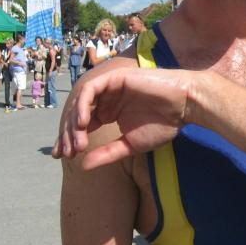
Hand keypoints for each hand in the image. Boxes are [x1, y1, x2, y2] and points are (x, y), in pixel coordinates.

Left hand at [52, 63, 191, 169]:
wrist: (182, 106)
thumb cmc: (163, 125)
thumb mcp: (130, 146)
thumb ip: (107, 154)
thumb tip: (82, 166)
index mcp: (108, 113)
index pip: (82, 125)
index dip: (69, 139)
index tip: (62, 157)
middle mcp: (105, 100)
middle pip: (77, 115)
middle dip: (68, 134)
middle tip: (68, 152)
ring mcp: (108, 88)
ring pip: (80, 102)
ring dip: (75, 122)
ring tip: (78, 142)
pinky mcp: (113, 78)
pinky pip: (90, 90)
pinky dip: (83, 105)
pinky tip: (84, 122)